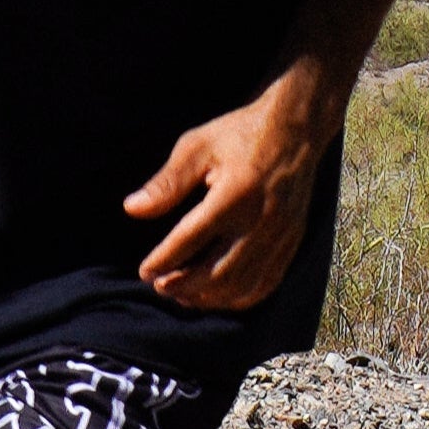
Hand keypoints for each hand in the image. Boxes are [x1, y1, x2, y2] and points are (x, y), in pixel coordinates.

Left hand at [124, 71, 335, 310]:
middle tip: (159, 286)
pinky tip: (218, 296)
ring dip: (209, 298)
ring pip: (242, 284)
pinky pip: (267, 283)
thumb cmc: (240, 135)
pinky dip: (239, 298)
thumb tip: (132, 209)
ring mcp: (279, 235)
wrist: (296, 130)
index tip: (144, 271)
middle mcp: (260, 220)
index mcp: (234, 195)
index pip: (190, 240)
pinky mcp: (291, 241)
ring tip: (183, 295)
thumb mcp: (197, 147)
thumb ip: (167, 182)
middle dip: (184, 285)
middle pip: (217, 271)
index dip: (163, 260)